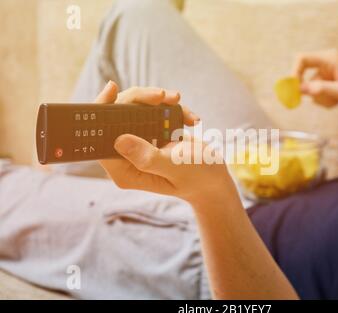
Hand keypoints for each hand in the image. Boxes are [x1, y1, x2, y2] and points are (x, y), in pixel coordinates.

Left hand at [94, 82, 236, 204]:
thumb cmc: (197, 176)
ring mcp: (140, 144)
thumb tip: (119, 141)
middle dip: (139, 99)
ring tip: (178, 100)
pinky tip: (190, 119)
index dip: (102, 111)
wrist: (214, 177)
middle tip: (162, 95)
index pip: (101, 138)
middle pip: (117, 116)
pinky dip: (172, 109)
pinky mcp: (152, 134)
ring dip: (158, 101)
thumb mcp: (176, 166)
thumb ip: (148, 157)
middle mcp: (127, 157)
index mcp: (125, 170)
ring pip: (135, 108)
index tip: (112, 89)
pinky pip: (153, 111)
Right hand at [295, 49, 337, 114]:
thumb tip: (303, 89)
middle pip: (303, 76)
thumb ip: (324, 90)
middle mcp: (326, 64)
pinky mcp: (328, 85)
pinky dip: (324, 101)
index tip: (293, 89)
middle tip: (317, 100)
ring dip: (320, 99)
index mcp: (331, 58)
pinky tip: (337, 102)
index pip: (302, 59)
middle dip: (310, 91)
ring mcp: (326, 75)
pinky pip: (316, 95)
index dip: (294, 73)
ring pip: (310, 89)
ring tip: (337, 101)